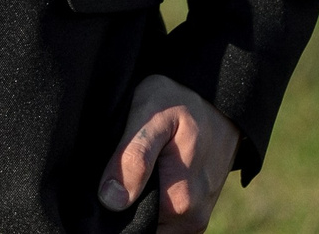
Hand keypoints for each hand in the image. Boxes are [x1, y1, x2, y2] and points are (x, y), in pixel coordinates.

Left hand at [98, 73, 238, 233]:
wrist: (216, 97)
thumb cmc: (180, 101)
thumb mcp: (151, 115)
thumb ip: (133, 158)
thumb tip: (112, 201)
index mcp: (179, 202)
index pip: (130, 228)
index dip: (110, 210)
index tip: (101, 187)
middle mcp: (191, 219)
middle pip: (142, 227)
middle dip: (124, 209)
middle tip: (115, 173)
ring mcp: (196, 218)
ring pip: (154, 224)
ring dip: (138, 206)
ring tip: (129, 173)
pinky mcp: (196, 212)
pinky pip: (165, 220)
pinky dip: (150, 204)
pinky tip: (143, 179)